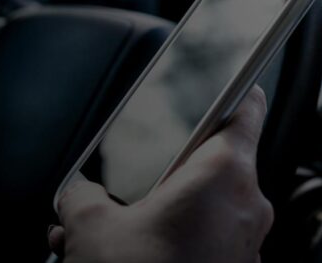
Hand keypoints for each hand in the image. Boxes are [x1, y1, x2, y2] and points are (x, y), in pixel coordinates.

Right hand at [49, 87, 273, 262]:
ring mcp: (245, 244)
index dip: (235, 87)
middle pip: (211, 163)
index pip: (245, 107)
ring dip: (159, 211)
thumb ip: (82, 195)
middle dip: (162, 171)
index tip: (231, 76)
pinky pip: (205, 240)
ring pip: (204, 207)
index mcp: (224, 174)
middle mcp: (246, 206)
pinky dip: (171, 239)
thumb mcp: (92, 228)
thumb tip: (75, 194)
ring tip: (108, 230)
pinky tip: (126, 253)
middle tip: (125, 182)